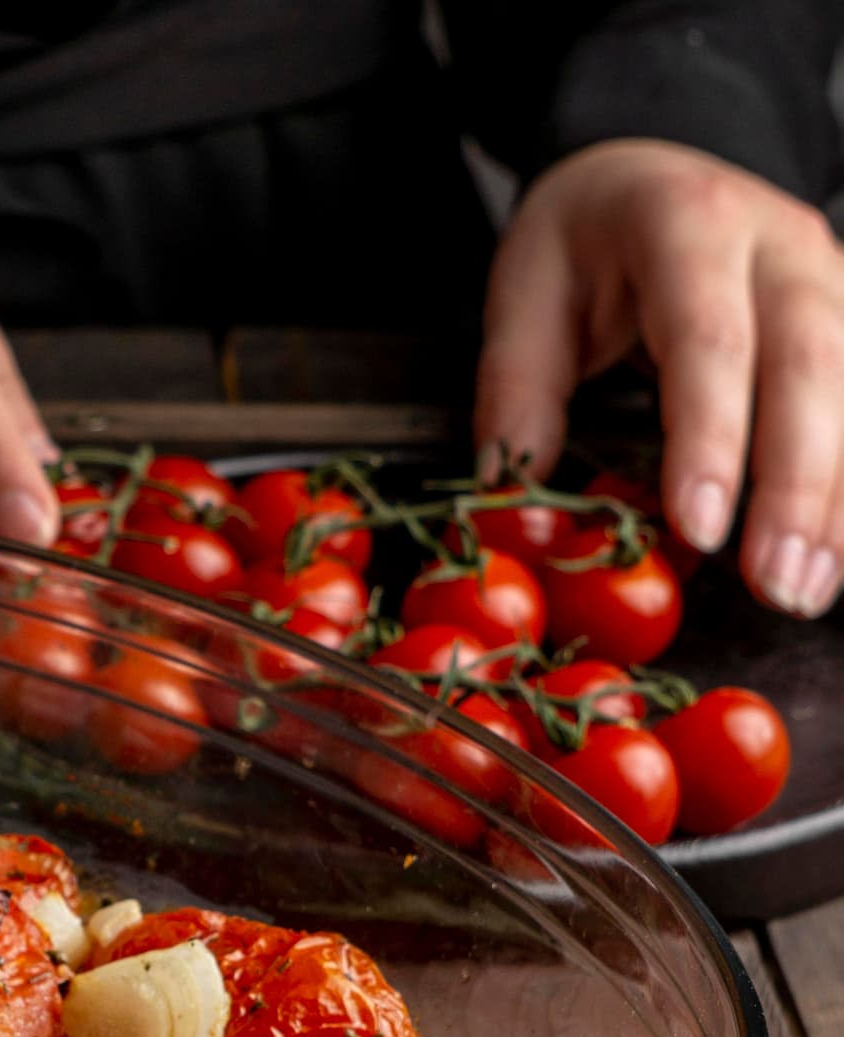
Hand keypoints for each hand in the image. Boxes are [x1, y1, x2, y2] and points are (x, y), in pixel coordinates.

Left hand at [475, 138, 843, 616]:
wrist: (656, 163)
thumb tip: (509, 497)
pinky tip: (833, 552)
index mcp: (689, 229)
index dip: (710, 439)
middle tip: (775, 583)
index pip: (709, 342)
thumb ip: (517, 390)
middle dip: (797, 486)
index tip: (698, 527)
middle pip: (809, 368)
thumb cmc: (584, 237)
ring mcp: (830, 280)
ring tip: (805, 589)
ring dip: (836, 500)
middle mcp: (781, 249)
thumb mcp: (525, 290)